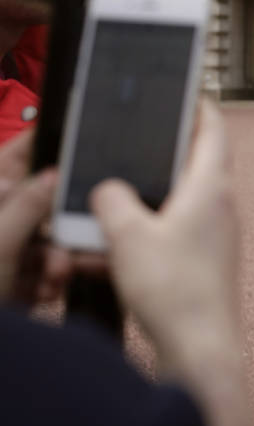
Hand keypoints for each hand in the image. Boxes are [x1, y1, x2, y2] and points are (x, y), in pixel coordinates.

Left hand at [0, 130, 70, 302]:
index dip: (38, 144)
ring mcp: (6, 250)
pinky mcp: (18, 277)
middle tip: (74, 227)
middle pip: (40, 201)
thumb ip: (29, 205)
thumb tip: (54, 174)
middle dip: (60, 220)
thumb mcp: (0, 242)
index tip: (71, 137)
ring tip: (55, 272)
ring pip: (50, 237)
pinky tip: (44, 289)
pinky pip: (49, 266)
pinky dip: (51, 278)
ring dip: (58, 256)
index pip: (11, 159)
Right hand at [90, 100, 240, 363]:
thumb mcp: (126, 235)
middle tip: (132, 146)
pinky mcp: (204, 263)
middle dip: (158, 157)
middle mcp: (221, 207)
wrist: (200, 347)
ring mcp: (215, 236)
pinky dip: (142, 239)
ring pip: (174, 205)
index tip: (184, 93)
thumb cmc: (175, 290)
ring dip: (142, 204)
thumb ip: (110, 201)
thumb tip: (108, 190)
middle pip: (192, 166)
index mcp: (211, 187)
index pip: (213, 130)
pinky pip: (169, 238)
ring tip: (105, 209)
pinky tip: (107, 256)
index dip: (199, 107)